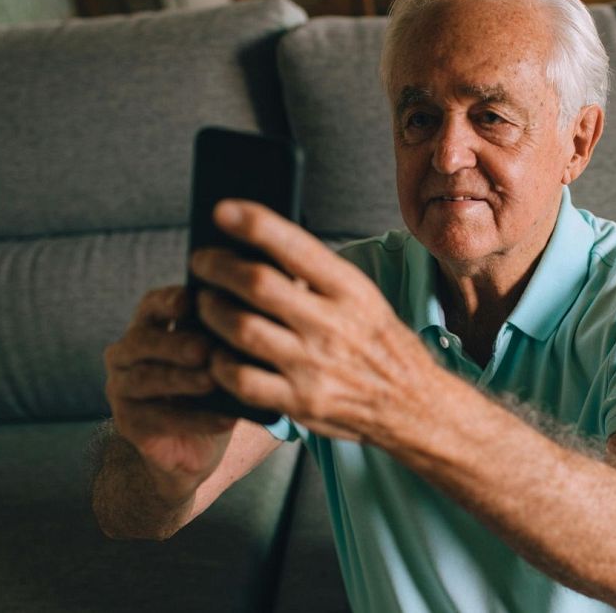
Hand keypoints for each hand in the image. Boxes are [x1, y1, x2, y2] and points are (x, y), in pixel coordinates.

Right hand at [103, 285, 234, 501]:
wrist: (197, 445)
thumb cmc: (214, 387)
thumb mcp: (220, 355)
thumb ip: (227, 332)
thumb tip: (261, 308)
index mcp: (149, 325)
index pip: (153, 304)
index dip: (169, 301)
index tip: (191, 300)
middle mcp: (127, 352)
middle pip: (143, 340)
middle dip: (175, 343)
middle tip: (205, 348)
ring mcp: (121, 387)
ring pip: (147, 379)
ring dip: (183, 379)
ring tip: (213, 381)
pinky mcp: (128, 422)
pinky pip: (160, 419)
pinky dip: (195, 419)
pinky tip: (224, 419)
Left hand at [190, 201, 441, 444]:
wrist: (414, 406)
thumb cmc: (378, 344)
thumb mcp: (363, 299)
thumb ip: (318, 276)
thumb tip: (258, 248)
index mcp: (350, 291)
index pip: (295, 246)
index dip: (253, 224)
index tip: (222, 211)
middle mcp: (332, 324)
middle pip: (256, 284)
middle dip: (217, 266)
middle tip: (201, 260)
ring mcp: (314, 365)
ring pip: (240, 328)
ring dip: (211, 310)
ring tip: (205, 302)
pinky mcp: (300, 402)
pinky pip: (241, 379)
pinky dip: (219, 363)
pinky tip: (217, 353)